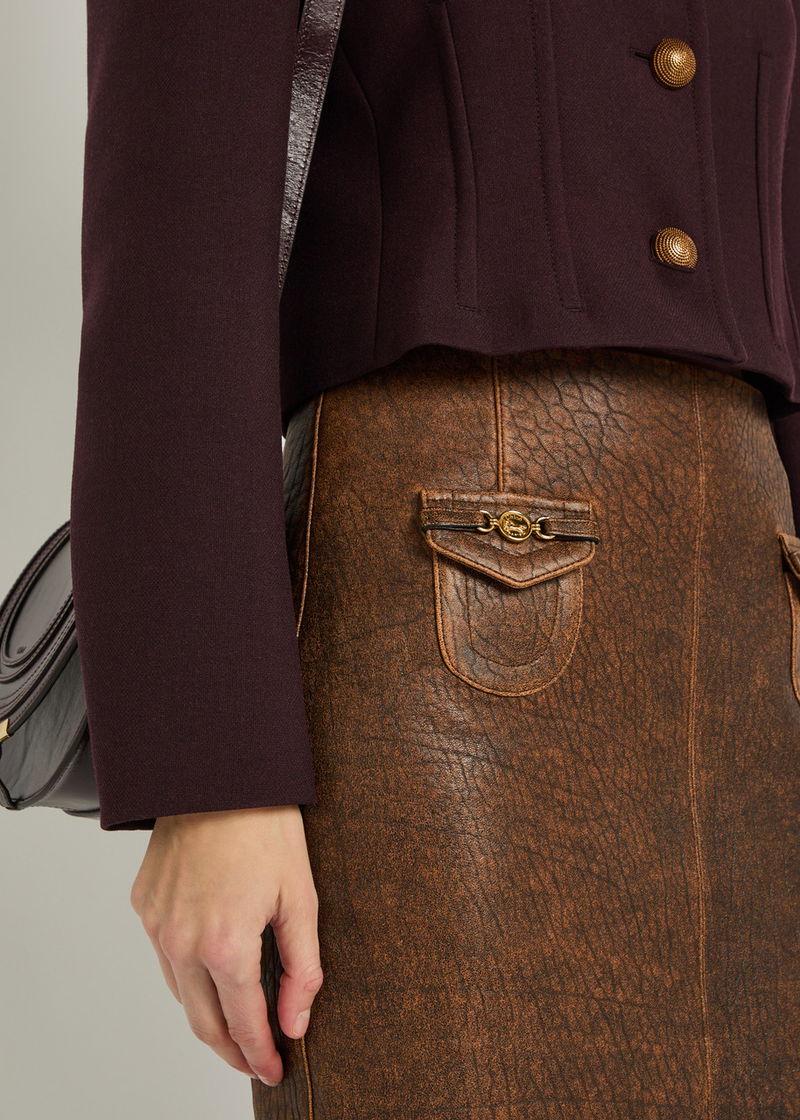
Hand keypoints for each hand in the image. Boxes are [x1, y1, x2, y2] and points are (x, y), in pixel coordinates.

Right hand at [129, 805, 322, 1085]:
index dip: (261, 1054)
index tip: (275, 1069)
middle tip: (257, 1058)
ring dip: (208, 1015)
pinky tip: (211, 971)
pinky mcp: (144, 904)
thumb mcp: (301, 896)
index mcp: (225, 944)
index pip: (243, 1023)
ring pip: (180, 993)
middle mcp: (181, 942)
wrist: (219, 774)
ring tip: (238, 1022)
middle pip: (204, 1022)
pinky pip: (165, 956)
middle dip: (232, 1049)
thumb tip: (296, 1021)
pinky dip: (187, 974)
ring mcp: (157, 924)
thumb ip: (303, 967)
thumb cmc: (266, 827)